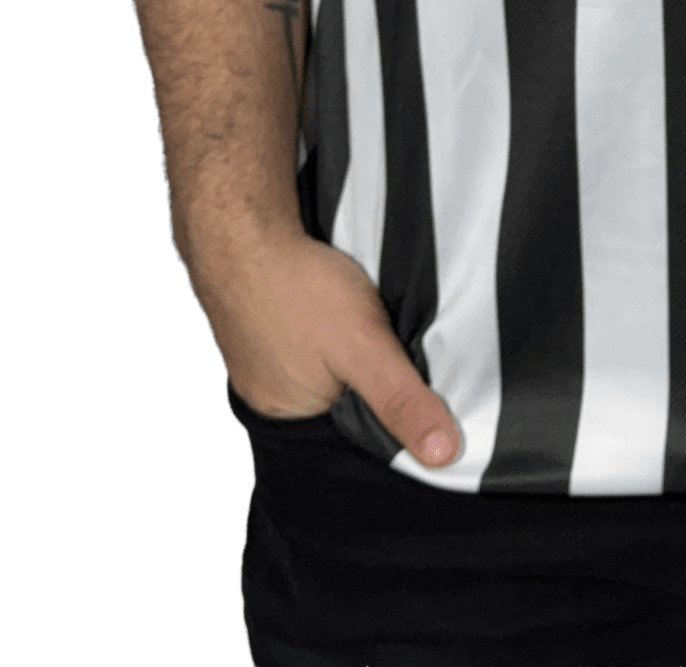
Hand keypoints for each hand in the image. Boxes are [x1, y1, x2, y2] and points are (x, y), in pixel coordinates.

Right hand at [190, 228, 459, 467]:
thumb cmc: (295, 288)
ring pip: (327, 361)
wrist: (243, 230)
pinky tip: (341, 300)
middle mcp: (272, 394)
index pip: (357, 432)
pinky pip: (308, 332)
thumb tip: (442, 454)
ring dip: (350, 342)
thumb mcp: (364, 348)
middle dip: (371, 374)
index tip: (420, 384)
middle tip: (392, 338)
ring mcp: (262, 354)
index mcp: (291, 418)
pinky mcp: (265, 318)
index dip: (390, 409)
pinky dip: (328, 319)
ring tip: (367, 316)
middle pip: (344, 397)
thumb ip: (400, 400)